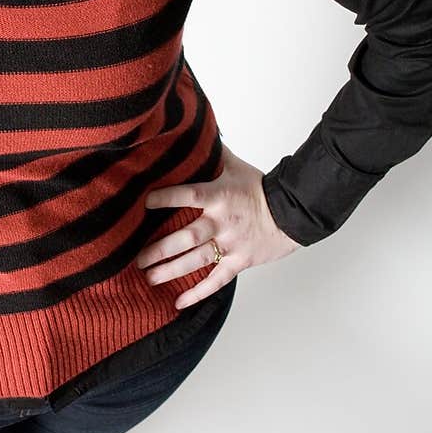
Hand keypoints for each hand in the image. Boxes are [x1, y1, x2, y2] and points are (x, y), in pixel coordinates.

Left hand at [135, 143, 300, 308]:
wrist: (293, 211)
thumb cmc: (261, 188)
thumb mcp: (235, 166)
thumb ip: (212, 153)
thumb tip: (196, 131)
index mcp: (219, 196)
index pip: (188, 195)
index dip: (166, 198)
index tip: (145, 202)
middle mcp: (222, 222)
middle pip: (187, 238)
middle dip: (160, 249)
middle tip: (138, 258)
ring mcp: (231, 244)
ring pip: (196, 261)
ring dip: (171, 270)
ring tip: (149, 277)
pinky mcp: (240, 261)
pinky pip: (217, 280)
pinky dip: (198, 293)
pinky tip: (178, 302)